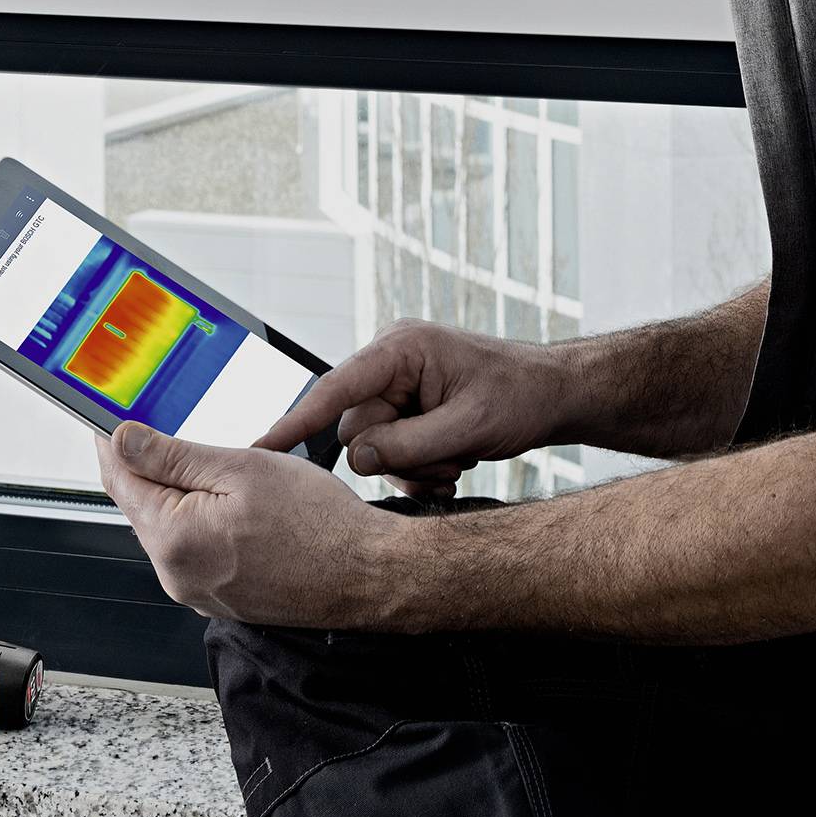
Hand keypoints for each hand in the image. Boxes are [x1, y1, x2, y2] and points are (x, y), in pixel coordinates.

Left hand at [97, 423, 404, 626]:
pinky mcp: (222, 597)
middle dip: (152, 467)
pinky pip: (197, 550)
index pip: (119, 481)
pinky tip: (237, 503)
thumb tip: (124, 441)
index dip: (111, 443)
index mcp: (174, 539)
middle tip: (173, 429)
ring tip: (221, 467)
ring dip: (183, 494)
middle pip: (144, 506)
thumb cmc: (319, 526)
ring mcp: (199, 590)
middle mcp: (178, 574)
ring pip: (172, 528)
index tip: (110, 420)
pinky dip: (204, 522)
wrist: (367, 574)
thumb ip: (173, 456)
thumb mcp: (242, 468)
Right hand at [257, 319, 577, 496]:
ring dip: (414, 466)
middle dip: (397, 457)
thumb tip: (355, 459)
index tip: (261, 450)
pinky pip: (391, 450)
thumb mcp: (465, 426)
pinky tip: (454, 462)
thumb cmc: (520, 396)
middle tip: (446, 464)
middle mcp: (392, 364)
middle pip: (356, 429)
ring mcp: (400, 387)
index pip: (334, 389)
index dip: (296, 421)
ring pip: (374, 448)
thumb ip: (405, 445)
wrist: (554, 396)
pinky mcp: (409, 409)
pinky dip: (420, 466)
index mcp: (401, 350)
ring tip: (457, 461)